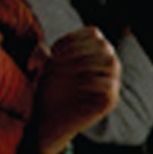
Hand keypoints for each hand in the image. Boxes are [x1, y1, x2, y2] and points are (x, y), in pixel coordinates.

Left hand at [29, 26, 119, 153]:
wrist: (48, 119)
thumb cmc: (48, 91)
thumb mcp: (44, 68)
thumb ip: (42, 54)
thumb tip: (40, 49)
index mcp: (94, 54)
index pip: (94, 33)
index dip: (73, 38)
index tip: (54, 52)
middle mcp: (105, 68)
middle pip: (104, 45)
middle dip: (79, 50)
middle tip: (60, 63)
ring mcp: (110, 84)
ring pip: (112, 62)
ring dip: (87, 63)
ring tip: (70, 72)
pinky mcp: (109, 102)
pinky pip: (109, 85)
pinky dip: (92, 82)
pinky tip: (77, 85)